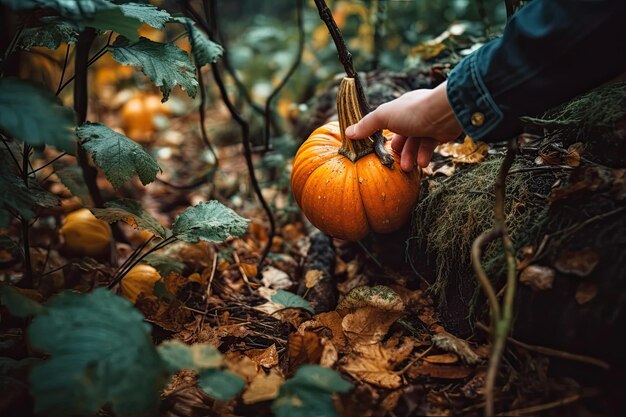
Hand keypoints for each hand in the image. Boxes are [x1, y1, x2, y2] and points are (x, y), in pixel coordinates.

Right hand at [345, 81, 461, 171]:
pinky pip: (429, 146)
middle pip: (403, 136)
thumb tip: (348, 132)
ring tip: (408, 168)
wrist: (445, 113)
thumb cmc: (412, 112)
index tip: (382, 150)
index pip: (390, 122)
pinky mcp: (440, 133)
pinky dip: (424, 155)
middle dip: (400, 151)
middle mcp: (414, 114)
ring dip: (411, 156)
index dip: (386, 137)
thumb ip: (367, 125)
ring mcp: (428, 124)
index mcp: (401, 108)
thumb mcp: (384, 117)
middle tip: (397, 163)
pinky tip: (422, 163)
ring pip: (416, 143)